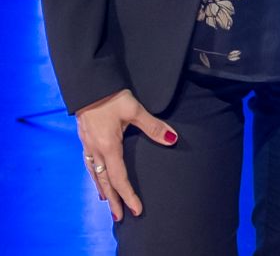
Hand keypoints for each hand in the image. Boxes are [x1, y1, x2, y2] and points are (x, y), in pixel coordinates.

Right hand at [76, 88, 177, 221]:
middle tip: (120, 217)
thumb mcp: (135, 110)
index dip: (128, 195)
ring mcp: (88, 146)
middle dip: (114, 200)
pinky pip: (88, 165)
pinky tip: (96, 177)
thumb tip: (172, 139)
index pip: (119, 178)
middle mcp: (96, 151)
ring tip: (108, 201)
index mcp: (108, 148)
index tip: (136, 210)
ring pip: (94, 175)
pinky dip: (94, 176)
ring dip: (102, 189)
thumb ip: (153, 126)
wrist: (89, 85)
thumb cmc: (112, 97)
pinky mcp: (85, 139)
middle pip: (105, 182)